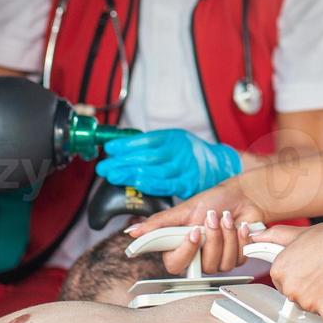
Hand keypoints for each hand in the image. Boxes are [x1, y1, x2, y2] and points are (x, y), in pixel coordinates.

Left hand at [96, 128, 240, 198]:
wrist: (218, 166)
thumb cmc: (189, 154)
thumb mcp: (172, 141)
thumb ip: (150, 145)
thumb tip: (119, 148)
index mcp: (174, 137)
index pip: (146, 140)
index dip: (126, 145)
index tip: (110, 149)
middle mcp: (180, 151)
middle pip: (147, 157)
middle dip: (122, 162)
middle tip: (104, 167)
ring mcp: (185, 168)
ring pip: (154, 172)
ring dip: (131, 175)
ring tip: (113, 176)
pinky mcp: (188, 184)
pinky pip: (165, 185)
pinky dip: (149, 185)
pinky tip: (135, 184)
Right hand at [124, 179, 269, 273]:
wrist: (242, 196)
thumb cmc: (212, 201)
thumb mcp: (183, 209)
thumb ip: (158, 223)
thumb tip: (132, 232)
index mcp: (181, 248)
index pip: (175, 265)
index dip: (186, 251)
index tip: (194, 232)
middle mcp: (198, 258)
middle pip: (205, 265)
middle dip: (213, 238)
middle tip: (213, 217)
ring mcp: (218, 260)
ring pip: (224, 263)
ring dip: (228, 235)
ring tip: (227, 217)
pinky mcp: (237, 258)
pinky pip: (240, 258)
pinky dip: (241, 238)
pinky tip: (241, 225)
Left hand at [250, 217, 322, 322]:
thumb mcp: (301, 233)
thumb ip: (275, 237)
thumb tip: (255, 236)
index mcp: (280, 270)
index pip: (285, 286)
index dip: (303, 279)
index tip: (315, 271)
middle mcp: (291, 288)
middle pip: (301, 301)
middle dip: (316, 291)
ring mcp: (309, 302)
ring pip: (319, 311)